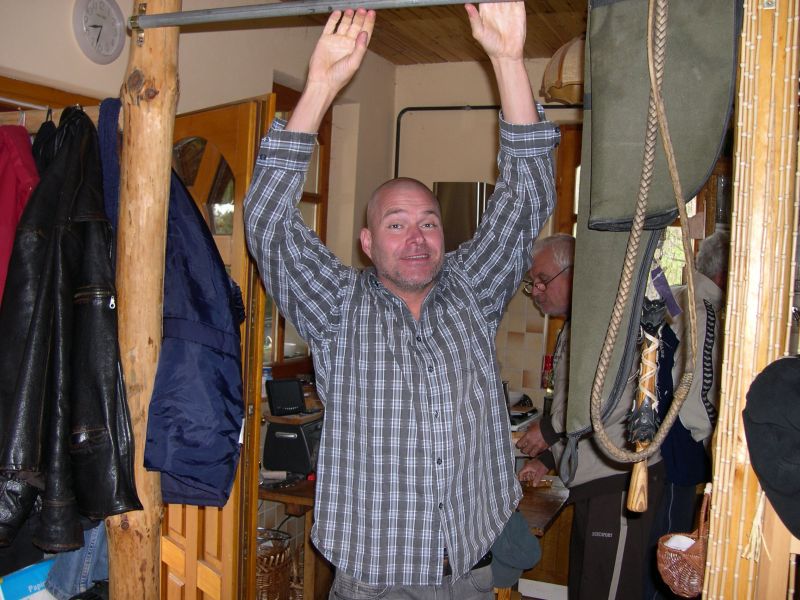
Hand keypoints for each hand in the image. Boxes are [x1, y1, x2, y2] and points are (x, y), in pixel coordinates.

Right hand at [287, 8, 375, 132]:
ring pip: (344, 24)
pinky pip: (330, 26)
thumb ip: (360, 48)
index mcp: (355, 50)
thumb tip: (364, 33)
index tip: (372, 13)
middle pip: (355, 27)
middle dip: (360, 18)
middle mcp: (346, 44)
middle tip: (362, 9)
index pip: (364, 33)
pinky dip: (334, 19)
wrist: (322, 81)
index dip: (368, 23)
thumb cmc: (339, 77)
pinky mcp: (325, 40)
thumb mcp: (354, 63)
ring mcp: (336, 41)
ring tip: (352, 10)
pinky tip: (338, 13)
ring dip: (348, 17)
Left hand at [464, 1, 535, 123]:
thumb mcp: (479, 35)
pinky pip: (519, 1)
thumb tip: (466, 5)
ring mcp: (510, 9)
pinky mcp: (520, 12)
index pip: (485, 0)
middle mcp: (498, 8)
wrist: (509, 58)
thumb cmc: (492, 50)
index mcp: (485, 12)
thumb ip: (474, 20)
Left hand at [515, 422, 547, 456]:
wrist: (552, 427)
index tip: (519, 445)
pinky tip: (537, 449)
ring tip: (530, 450)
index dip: (518, 445)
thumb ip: (528, 430)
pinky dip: (537, 452)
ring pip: (531, 454)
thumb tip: (527, 430)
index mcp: (528, 436)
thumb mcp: (532, 425)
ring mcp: (538, 446)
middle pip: (524, 451)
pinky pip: (538, 453)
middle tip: (524, 448)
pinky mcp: (544, 448)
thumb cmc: (542, 425)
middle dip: (523, 450)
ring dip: (530, 453)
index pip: (519, 444)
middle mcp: (532, 442)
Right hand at [518, 458, 548, 485]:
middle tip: (526, 482)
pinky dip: (532, 474)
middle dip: (525, 478)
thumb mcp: (539, 474)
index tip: (520, 481)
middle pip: (524, 472)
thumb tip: (534, 485)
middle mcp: (528, 465)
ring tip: (530, 480)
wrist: (547, 460)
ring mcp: (531, 464)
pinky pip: (531, 470)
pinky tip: (534, 477)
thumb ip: (536, 480)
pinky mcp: (534, 464)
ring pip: (528, 471)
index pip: (520, 473)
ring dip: (529, 476)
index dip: (520, 478)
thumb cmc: (542, 464)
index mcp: (527, 467)